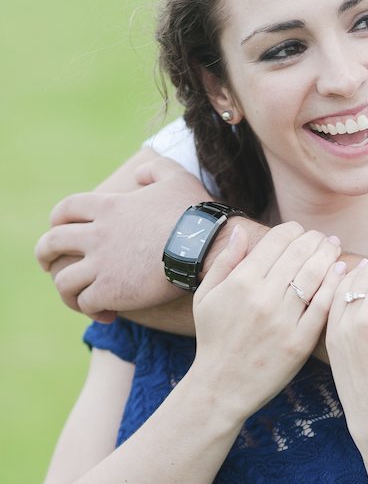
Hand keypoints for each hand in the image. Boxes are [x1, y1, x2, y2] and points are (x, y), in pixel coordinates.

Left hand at [35, 166, 209, 318]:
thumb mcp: (176, 178)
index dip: (57, 220)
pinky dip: (92, 311)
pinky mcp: (111, 291)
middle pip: (52, 243)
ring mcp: (101, 264)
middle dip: (45, 255)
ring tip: (81, 300)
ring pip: (63, 281)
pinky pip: (86, 304)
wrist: (206, 247)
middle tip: (48, 265)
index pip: (65, 209)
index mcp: (108, 206)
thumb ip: (155, 169)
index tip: (60, 229)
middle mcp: (97, 234)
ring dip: (68, 291)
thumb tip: (139, 174)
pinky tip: (108, 315)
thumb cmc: (196, 214)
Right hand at [191, 222, 345, 418]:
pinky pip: (323, 306)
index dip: (292, 230)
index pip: (276, 241)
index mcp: (241, 281)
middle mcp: (263, 297)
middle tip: (322, 237)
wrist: (221, 385)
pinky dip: (334, 285)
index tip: (300, 231)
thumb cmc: (213, 338)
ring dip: (327, 256)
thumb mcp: (206, 296)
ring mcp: (283, 320)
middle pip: (299, 254)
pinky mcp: (299, 341)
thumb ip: (225, 260)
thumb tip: (242, 230)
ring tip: (333, 248)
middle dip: (314, 239)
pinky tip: (341, 272)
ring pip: (314, 275)